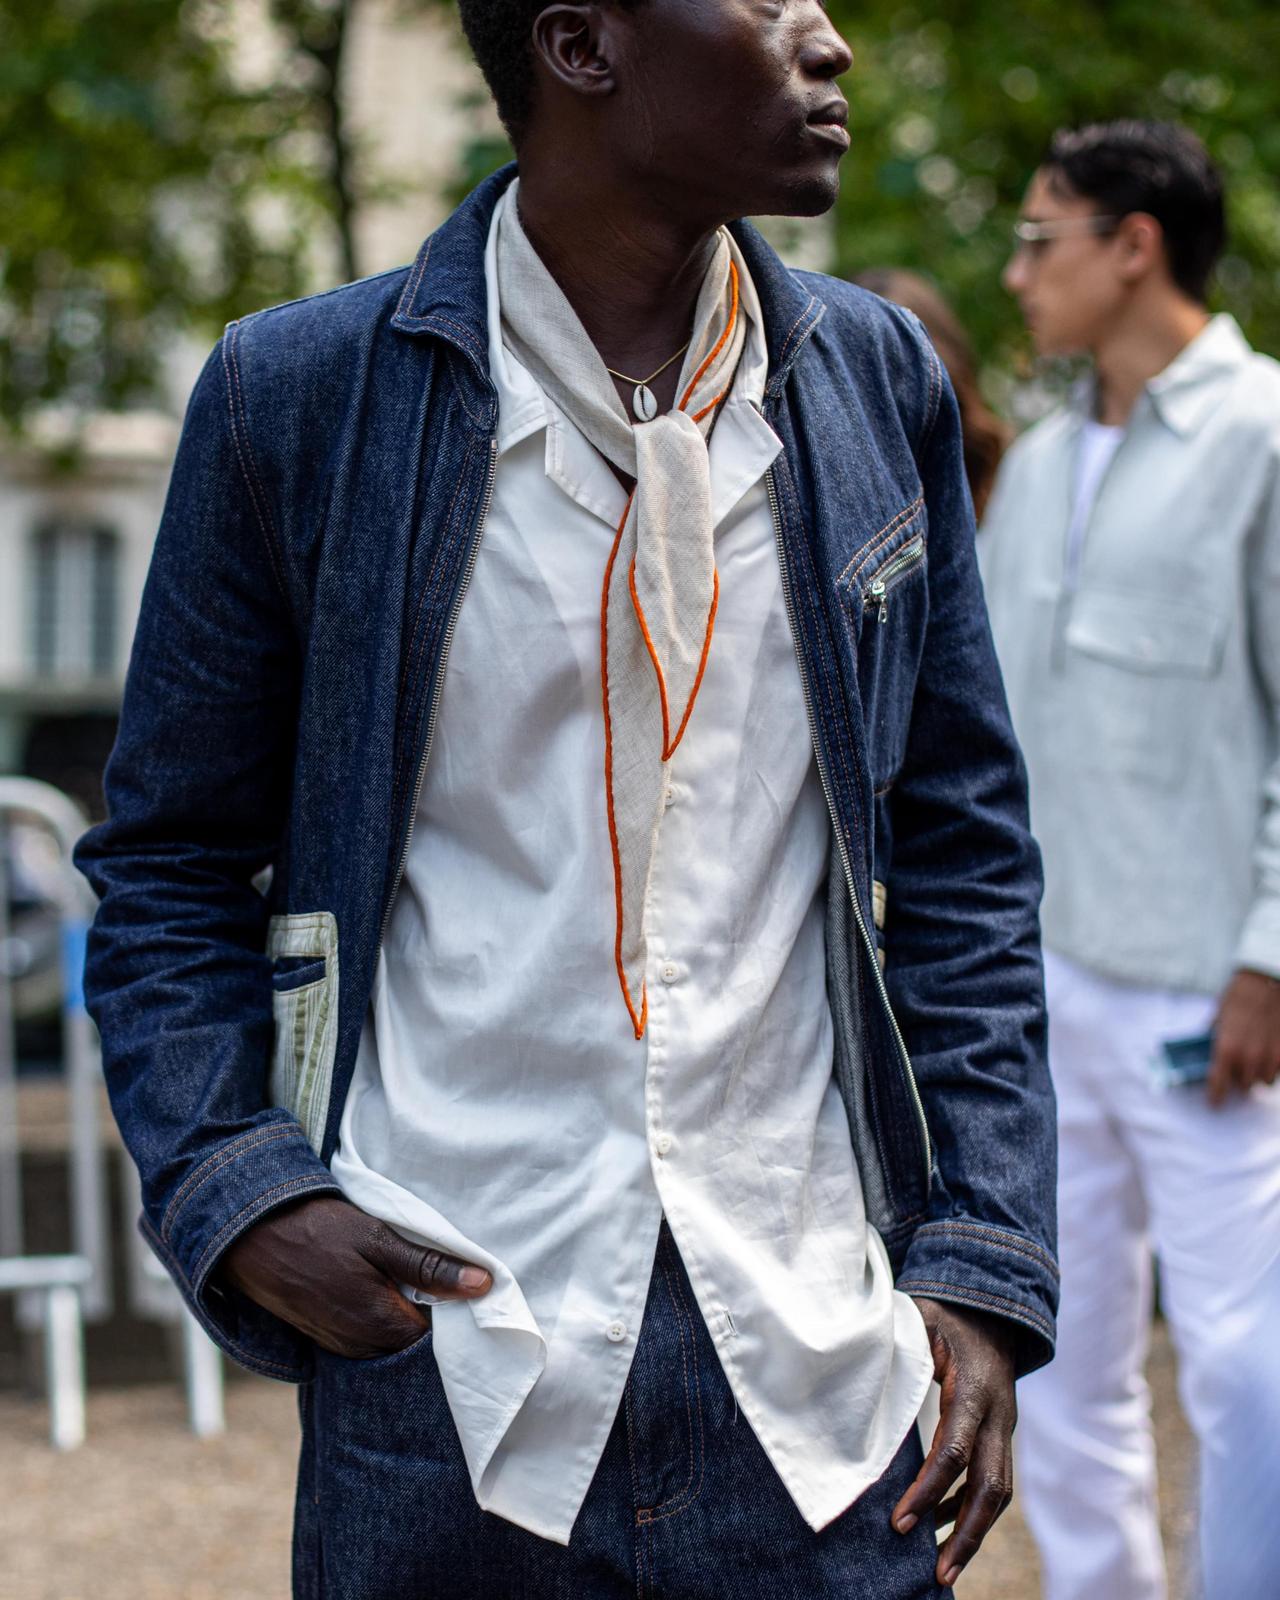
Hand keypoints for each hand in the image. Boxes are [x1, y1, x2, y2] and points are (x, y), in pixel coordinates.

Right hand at [217, 1193, 491, 1358]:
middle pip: (416, 1345)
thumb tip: (483, 1284)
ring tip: (407, 1280)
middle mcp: (361, 1348)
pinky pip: (367, 1340)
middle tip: (440, 1278)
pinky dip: (380, 1320)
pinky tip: (379, 1290)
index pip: (440, 1339)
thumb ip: (430, 1267)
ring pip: (391, 1343)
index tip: (465, 1286)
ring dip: (404, 1316)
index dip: (456, 1313)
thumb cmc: (317, 1231)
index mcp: (381, 1325)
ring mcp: (340, 1347)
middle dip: (432, 1317)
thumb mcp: (379, 1239)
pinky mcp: (326, 1340)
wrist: (251, 1235)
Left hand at [893, 1298, 1017, 1590]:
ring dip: (972, 1533)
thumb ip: (895, 1348)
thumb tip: (850, 1371)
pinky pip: (993, 1482)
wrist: (991, 1311)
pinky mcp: (1001, 1436)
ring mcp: (1004, 1427)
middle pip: (991, 1486)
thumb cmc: (944, 1315)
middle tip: (938, 1574)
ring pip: (999, 1492)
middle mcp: (997, 1413)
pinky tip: (941, 1527)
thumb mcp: (919, 1320)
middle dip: (966, 1534)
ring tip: (942, 1570)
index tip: (899, 1522)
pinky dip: (968, 1509)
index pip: (954, 1449)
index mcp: (974, 1386)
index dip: (928, 1489)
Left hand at [1208, 969, 1279, 1106]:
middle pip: (1244, 1086)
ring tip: (1256, 1058)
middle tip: (1238, 1068)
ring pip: (1264, 1081)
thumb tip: (1205, 1051)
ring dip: (1259, 1073)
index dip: (1216, 1096)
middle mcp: (1249, 1058)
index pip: (1218, 1084)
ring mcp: (1271, 1058)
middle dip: (1240, 1079)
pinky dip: (1274, 1066)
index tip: (1214, 1103)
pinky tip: (1270, 1052)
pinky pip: (1279, 1072)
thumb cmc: (1240, 996)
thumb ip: (1213, 1037)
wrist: (1269, 982)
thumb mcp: (1219, 1015)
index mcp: (1226, 1050)